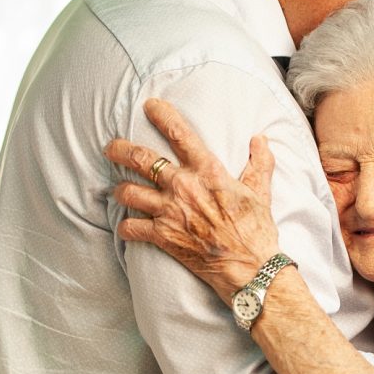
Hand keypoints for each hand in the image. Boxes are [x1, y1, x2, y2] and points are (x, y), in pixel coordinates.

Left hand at [104, 97, 283, 303]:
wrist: (249, 268)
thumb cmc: (256, 231)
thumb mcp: (261, 192)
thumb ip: (260, 162)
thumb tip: (261, 139)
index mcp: (207, 171)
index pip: (180, 134)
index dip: (162, 116)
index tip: (150, 106)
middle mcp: (183, 187)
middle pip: (142, 159)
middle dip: (121, 150)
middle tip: (111, 147)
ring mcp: (170, 212)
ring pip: (130, 192)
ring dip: (121, 190)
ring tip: (119, 190)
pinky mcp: (163, 236)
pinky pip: (132, 228)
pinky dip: (126, 227)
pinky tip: (126, 227)